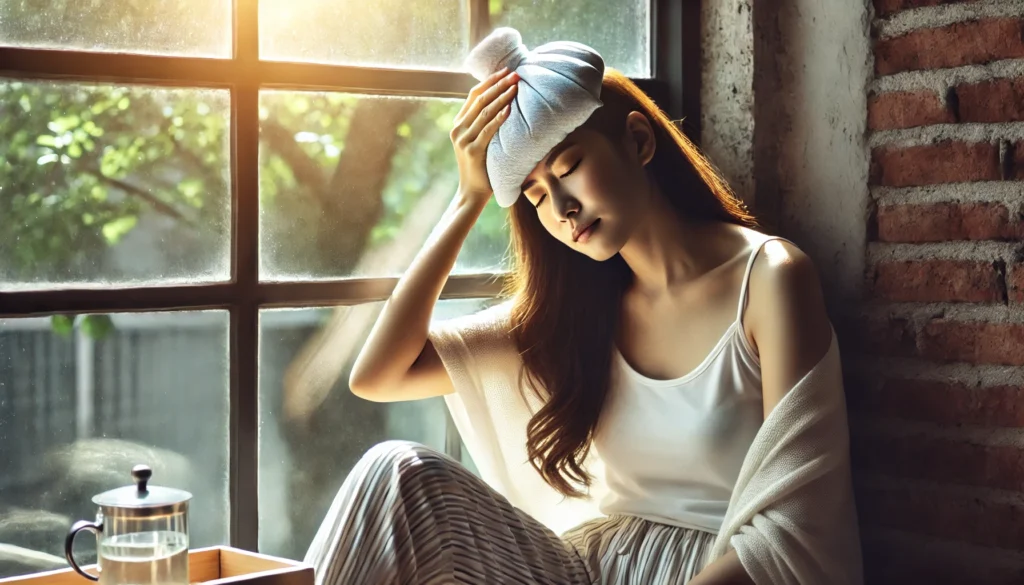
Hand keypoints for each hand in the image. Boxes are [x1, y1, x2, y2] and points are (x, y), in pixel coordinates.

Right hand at [450, 67, 519, 204]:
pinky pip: (487, 130)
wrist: (472, 192)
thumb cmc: (481, 166)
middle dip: (498, 84)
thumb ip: (484, 124)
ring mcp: (463, 140)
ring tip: (515, 87)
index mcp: (458, 124)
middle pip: (480, 99)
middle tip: (515, 74)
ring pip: (484, 112)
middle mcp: (458, 129)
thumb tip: (503, 104)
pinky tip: (510, 109)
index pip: (474, 95)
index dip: (490, 81)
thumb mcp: (479, 141)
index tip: (505, 70)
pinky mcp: (472, 151)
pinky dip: (499, 118)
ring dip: (501, 97)